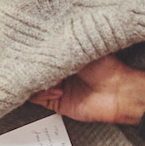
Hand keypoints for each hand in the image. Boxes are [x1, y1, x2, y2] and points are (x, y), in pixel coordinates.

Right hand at [30, 55, 144, 124]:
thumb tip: (36, 44)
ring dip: (36, 79)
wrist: (119, 91)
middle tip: (30, 61)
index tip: (25, 46)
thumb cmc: (106, 66)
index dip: (30, 49)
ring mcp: (54, 85)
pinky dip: (41, 93)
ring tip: (50, 76)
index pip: (37, 51)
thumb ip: (56, 45)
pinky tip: (57, 89)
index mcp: (62, 52)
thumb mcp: (79, 46)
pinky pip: (37, 98)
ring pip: (30, 83)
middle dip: (29, 65)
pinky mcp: (55, 101)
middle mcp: (56, 68)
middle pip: (30, 67)